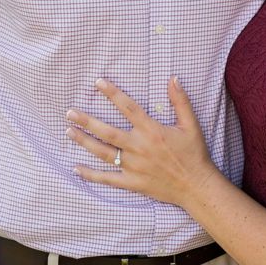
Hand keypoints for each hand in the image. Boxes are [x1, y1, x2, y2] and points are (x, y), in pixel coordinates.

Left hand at [69, 78, 219, 212]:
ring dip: (84, 141)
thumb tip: (173, 78)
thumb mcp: (191, 125)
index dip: (112, 93)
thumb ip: (180, 101)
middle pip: (107, 131)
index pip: (128, 107)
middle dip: (86, 121)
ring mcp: (133, 166)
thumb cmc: (194, 154)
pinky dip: (90, 175)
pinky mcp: (132, 182)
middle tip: (70, 113)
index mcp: (151, 130)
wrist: (196, 185)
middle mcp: (138, 147)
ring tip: (69, 132)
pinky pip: (107, 178)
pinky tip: (76, 168)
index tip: (98, 83)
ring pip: (103, 152)